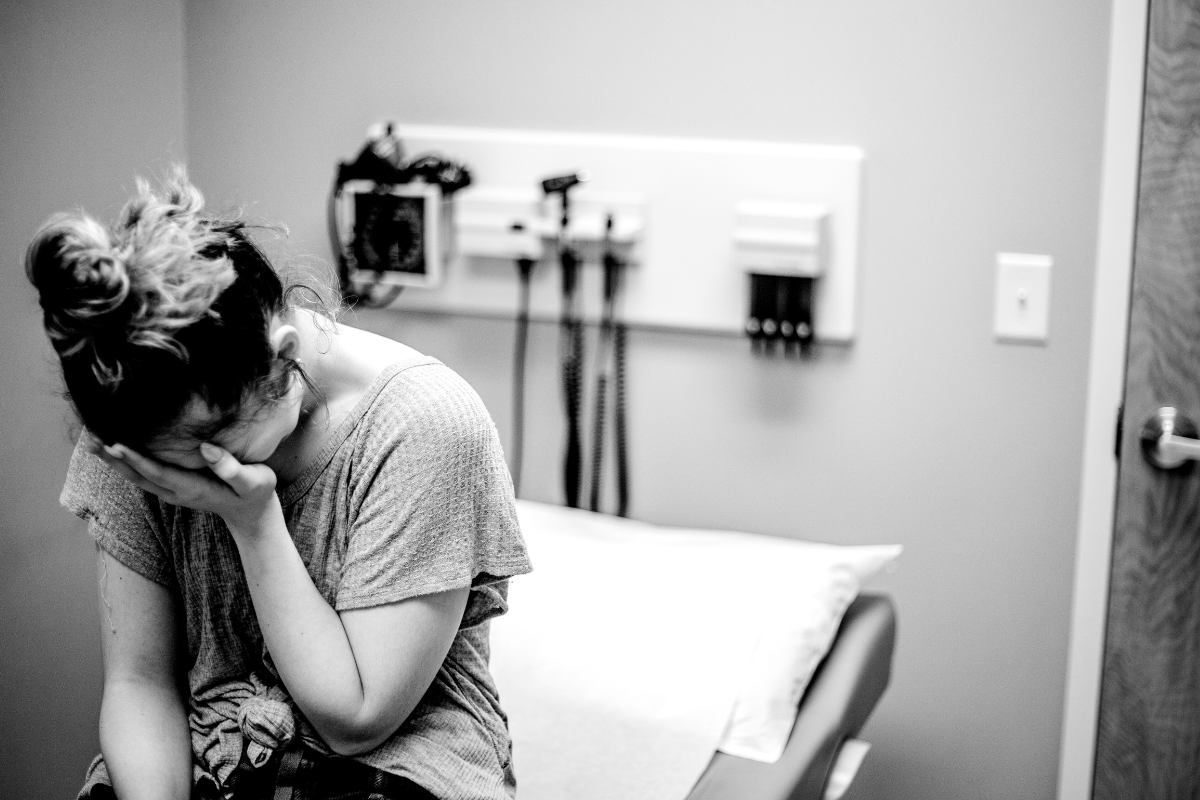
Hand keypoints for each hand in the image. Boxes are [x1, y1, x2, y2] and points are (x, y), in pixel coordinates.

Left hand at [94, 440, 281, 536]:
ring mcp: (171, 491)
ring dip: (112, 460)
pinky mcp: (171, 486)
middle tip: (89, 437)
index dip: (135, 458)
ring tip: (91, 440)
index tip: (114, 443)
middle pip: (136, 475)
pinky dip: (124, 461)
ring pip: (135, 476)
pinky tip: (114, 448)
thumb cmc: (256, 494)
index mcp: (193, 488)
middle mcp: (175, 492)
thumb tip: (206, 448)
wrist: (252, 514)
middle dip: (112, 457)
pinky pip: (142, 474)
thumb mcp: (254, 482)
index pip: (157, 472)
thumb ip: (232, 468)